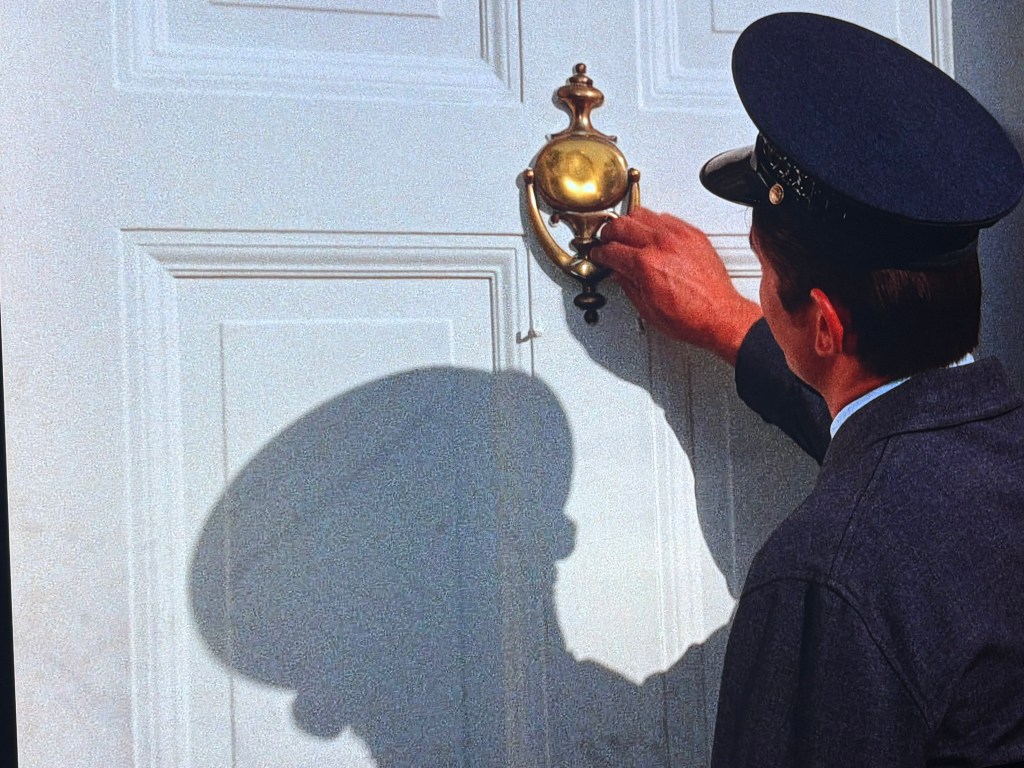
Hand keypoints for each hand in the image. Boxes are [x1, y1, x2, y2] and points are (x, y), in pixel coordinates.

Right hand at [591, 207, 761, 365]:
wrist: (719, 316)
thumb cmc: (690, 317)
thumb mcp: (647, 308)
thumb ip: (628, 285)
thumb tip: (618, 272)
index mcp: (645, 265)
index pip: (610, 250)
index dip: (599, 253)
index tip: (598, 255)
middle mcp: (661, 244)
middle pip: (621, 224)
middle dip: (608, 233)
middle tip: (606, 241)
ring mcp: (678, 236)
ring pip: (642, 213)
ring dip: (629, 223)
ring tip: (626, 234)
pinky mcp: (693, 234)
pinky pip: (666, 217)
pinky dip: (653, 223)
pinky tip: (650, 234)